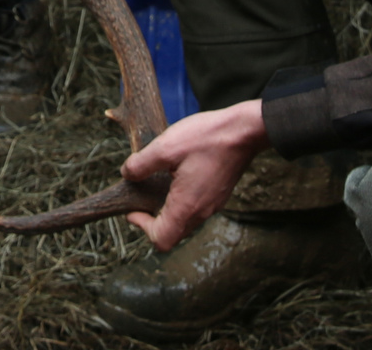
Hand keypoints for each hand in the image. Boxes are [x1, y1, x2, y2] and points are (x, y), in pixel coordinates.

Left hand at [122, 98, 269, 251]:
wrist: (244, 131)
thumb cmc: (206, 139)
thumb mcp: (165, 147)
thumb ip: (141, 164)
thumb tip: (126, 174)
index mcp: (187, 206)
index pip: (162, 240)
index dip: (143, 228)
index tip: (134, 208)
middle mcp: (202, 212)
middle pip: (173, 232)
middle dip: (153, 219)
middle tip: (142, 195)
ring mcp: (213, 204)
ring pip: (185, 221)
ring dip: (167, 209)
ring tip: (157, 182)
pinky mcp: (219, 194)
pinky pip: (196, 208)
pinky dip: (181, 200)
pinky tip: (176, 175)